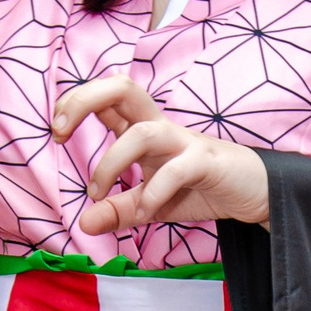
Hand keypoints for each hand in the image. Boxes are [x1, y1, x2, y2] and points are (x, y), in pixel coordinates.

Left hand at [53, 74, 269, 234]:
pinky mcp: (207, 161)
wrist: (254, 193)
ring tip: (99, 193)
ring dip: (112, 163)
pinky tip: (144, 212)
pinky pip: (177, 169)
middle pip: (123, 88)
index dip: (75, 103)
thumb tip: (84, 222)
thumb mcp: (151, 205)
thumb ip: (119, 209)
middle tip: (60, 132)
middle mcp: (161, 128)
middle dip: (84, 100)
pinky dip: (153, 192)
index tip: (57, 132)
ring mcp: (185, 142)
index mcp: (144, 130)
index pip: (107, 98)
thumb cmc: (199, 189)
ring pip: (143, 131)